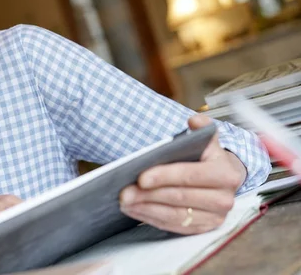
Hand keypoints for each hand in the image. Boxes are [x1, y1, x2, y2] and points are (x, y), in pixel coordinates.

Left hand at [119, 114, 246, 234]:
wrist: (224, 179)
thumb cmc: (208, 158)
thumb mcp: (207, 141)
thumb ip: (202, 128)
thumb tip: (195, 121)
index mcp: (225, 174)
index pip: (189, 176)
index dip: (164, 177)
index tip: (141, 178)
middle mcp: (223, 199)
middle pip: (179, 198)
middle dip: (148, 195)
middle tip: (124, 192)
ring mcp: (215, 217)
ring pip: (175, 215)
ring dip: (146, 209)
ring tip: (125, 202)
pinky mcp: (204, 228)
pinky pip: (174, 226)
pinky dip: (152, 218)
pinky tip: (136, 210)